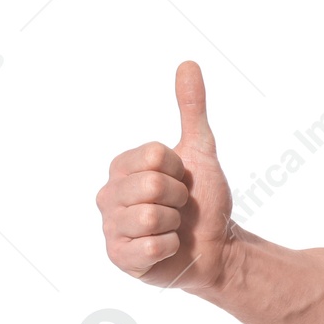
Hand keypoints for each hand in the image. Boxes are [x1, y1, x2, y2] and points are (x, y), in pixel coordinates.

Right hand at [96, 60, 232, 291]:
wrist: (216, 246)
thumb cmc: (203, 200)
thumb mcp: (200, 150)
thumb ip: (192, 108)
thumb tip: (188, 63)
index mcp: (122, 167)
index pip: (154, 156)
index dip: (179, 170)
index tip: (181, 180)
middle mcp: (108, 196)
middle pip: (152, 187)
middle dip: (179, 197)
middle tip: (179, 206)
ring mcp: (110, 229)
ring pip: (150, 217)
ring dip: (175, 224)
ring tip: (172, 226)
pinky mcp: (119, 259)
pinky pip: (149, 247)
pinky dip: (170, 247)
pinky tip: (166, 248)